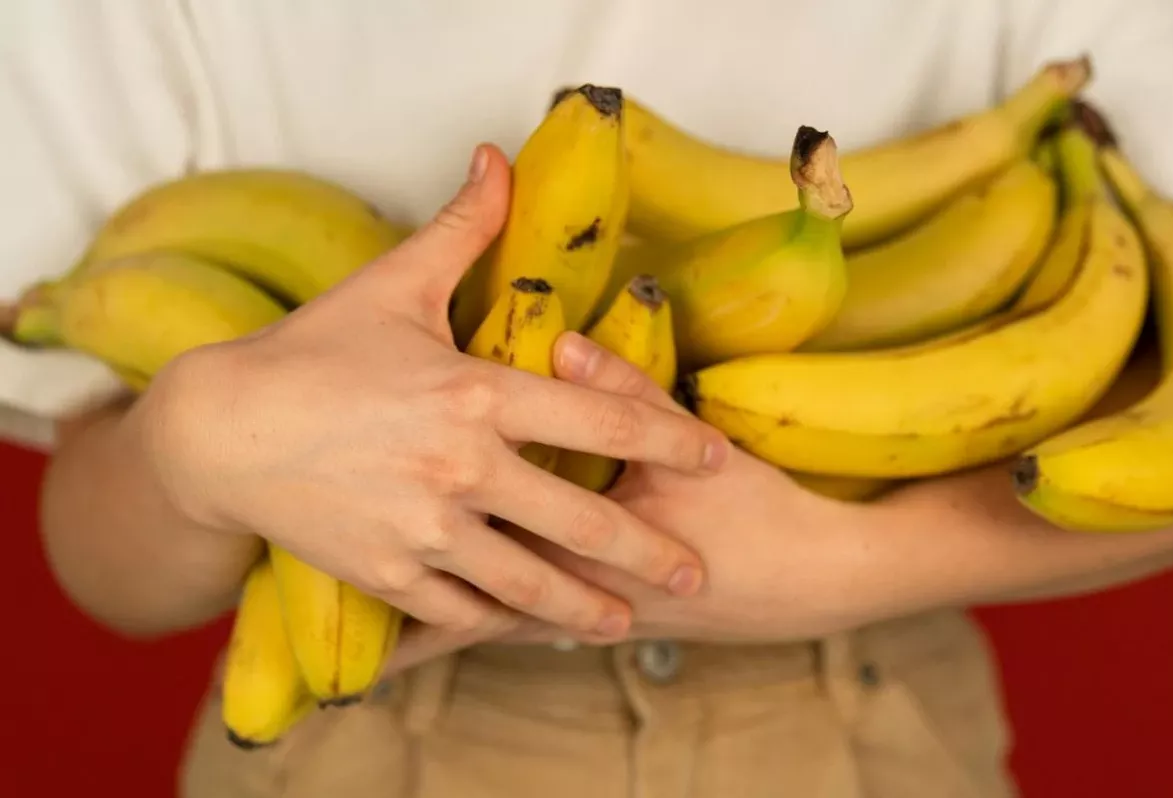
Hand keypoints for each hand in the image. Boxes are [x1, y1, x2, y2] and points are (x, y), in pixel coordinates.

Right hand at [129, 144, 728, 641]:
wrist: (220, 431)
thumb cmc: (311, 352)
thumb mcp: (391, 283)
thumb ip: (461, 228)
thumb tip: (500, 158)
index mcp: (477, 394)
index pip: (603, 421)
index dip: (669, 441)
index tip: (713, 459)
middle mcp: (462, 469)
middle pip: (583, 522)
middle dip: (649, 551)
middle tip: (695, 571)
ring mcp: (425, 530)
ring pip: (529, 583)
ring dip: (584, 607)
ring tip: (621, 622)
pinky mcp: (388, 574)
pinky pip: (461, 611)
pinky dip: (498, 621)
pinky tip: (525, 627)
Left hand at [378, 332, 881, 671]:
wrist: (816, 579)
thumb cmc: (757, 512)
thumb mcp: (696, 444)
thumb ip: (626, 390)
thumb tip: (564, 340)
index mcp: (585, 510)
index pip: (491, 471)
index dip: (424, 440)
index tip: (352, 411)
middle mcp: (565, 567)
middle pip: (462, 546)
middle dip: (389, 523)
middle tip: (310, 499)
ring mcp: (574, 608)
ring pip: (469, 604)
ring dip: (404, 595)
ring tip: (334, 578)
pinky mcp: (592, 627)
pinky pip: (505, 636)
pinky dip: (454, 634)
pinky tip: (418, 631)